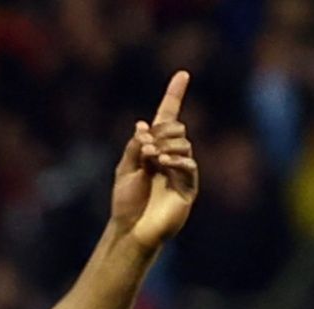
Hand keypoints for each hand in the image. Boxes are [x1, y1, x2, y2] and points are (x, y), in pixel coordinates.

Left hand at [110, 73, 198, 249]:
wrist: (132, 229)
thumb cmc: (126, 202)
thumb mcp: (124, 168)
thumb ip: (134, 146)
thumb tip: (143, 125)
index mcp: (154, 149)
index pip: (167, 117)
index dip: (174, 95)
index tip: (182, 74)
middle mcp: (170, 156)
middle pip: (176, 128)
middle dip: (161, 133)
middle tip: (144, 148)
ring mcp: (181, 171)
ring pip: (183, 143)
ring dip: (165, 147)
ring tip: (151, 160)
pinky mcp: (188, 187)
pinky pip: (189, 164)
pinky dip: (175, 160)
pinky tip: (162, 164)